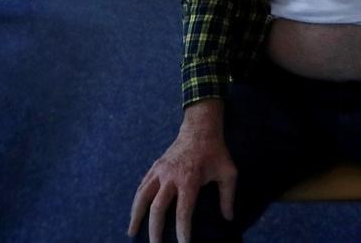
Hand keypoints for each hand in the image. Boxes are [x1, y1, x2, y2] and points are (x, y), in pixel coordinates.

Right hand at [128, 108, 236, 242]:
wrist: (200, 128)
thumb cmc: (216, 152)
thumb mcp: (228, 173)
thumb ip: (228, 196)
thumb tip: (228, 218)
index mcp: (189, 180)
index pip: (183, 211)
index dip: (183, 230)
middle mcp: (170, 177)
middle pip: (157, 208)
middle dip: (155, 230)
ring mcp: (159, 171)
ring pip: (142, 197)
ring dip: (136, 216)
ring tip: (132, 232)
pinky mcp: (154, 167)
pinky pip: (141, 186)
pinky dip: (136, 201)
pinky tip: (135, 212)